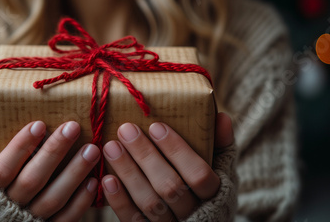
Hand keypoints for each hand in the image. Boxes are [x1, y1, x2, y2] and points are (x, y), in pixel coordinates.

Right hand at [0, 104, 99, 220]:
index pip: (3, 168)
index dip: (20, 147)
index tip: (40, 123)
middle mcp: (8, 205)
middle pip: (31, 181)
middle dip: (53, 153)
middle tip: (73, 127)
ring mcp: (28, 219)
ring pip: (52, 200)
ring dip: (73, 174)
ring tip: (92, 149)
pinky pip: (64, 219)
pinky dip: (80, 202)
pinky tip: (94, 180)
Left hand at [101, 112, 233, 220]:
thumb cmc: (209, 191)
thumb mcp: (222, 170)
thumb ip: (221, 145)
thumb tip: (221, 117)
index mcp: (216, 195)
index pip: (199, 174)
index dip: (178, 151)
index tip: (156, 126)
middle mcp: (195, 215)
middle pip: (170, 187)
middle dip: (146, 156)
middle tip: (126, 130)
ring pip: (149, 203)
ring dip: (128, 173)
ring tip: (111, 147)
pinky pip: (133, 221)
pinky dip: (119, 201)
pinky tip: (107, 179)